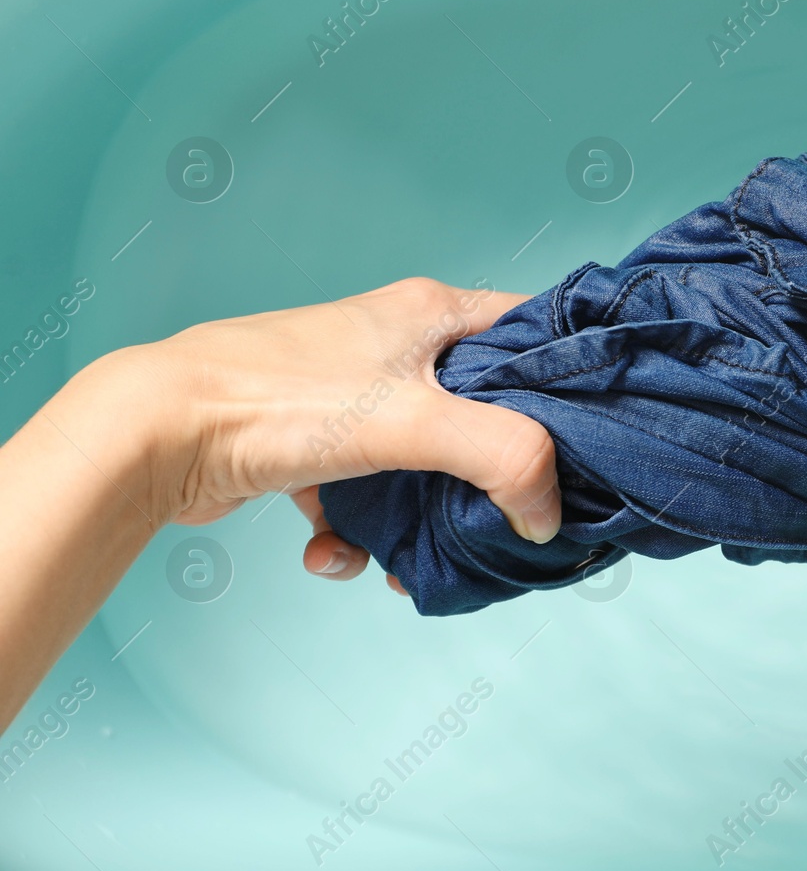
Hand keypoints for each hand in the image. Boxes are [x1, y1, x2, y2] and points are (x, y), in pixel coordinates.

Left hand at [123, 277, 560, 593]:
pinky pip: (361, 494)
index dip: (564, 381)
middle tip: (509, 518)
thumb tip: (544, 515)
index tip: (586, 439)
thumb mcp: (415, 421)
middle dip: (490, 476)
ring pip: (421, 464)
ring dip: (418, 521)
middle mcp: (396, 346)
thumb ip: (504, 459)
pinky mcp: (313, 443)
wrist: (155, 435)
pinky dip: (355, 533)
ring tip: (400, 556)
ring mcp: (352, 395)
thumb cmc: (280, 401)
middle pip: (480, 412)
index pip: (530, 331)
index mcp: (431, 314)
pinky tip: (331, 554)